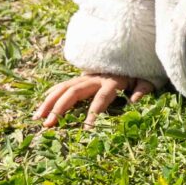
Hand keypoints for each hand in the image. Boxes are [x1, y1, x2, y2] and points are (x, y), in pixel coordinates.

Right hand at [36, 72, 150, 128]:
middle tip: (48, 125)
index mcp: (113, 81)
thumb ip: (143, 89)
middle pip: (74, 92)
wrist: (136, 54)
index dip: (93, 113)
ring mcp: (87, 76)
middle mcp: (97, 77)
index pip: (101, 98)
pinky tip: (40, 106)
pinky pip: (64, 84)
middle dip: (60, 108)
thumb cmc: (142, 72)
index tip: (86, 130)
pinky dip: (51, 94)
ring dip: (49, 102)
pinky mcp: (82, 77)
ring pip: (64, 87)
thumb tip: (136, 100)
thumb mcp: (149, 79)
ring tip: (37, 118)